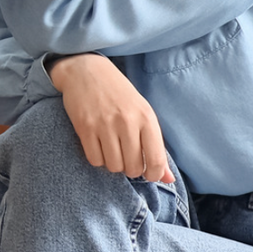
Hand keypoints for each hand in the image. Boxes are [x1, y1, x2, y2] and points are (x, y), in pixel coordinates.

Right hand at [48, 53, 172, 182]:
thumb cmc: (120, 96)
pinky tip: (99, 147)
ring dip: (114, 164)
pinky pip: (94, 159)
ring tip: (113, 151)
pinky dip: (98, 159)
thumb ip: (156, 147)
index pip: (156, 160)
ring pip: (113, 166)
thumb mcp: (143, 114)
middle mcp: (127, 122)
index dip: (153, 175)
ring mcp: (104, 124)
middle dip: (131, 169)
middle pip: (133, 167)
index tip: (148, 174)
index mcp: (146, 118)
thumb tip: (168, 180)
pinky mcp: (84, 127)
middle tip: (127, 159)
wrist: (87, 72)